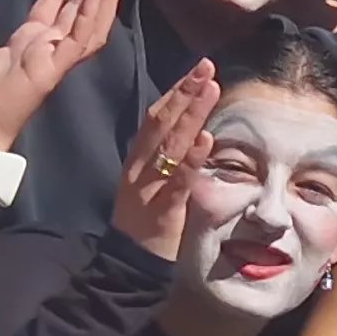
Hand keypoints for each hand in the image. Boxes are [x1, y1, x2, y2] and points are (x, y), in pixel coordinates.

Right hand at [114, 60, 217, 259]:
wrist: (127, 268)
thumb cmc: (146, 227)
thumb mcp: (152, 187)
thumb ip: (167, 162)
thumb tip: (191, 134)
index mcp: (137, 161)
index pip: (155, 119)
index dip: (175, 93)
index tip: (196, 71)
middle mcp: (139, 169)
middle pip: (161, 123)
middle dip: (184, 93)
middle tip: (206, 67)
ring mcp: (149, 188)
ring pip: (170, 145)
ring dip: (191, 114)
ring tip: (210, 88)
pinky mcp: (162, 210)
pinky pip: (178, 181)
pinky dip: (192, 159)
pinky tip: (205, 139)